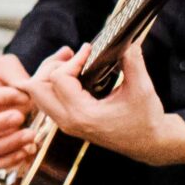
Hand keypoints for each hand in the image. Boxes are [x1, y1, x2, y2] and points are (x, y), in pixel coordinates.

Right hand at [0, 53, 36, 169]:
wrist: (11, 93)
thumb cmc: (3, 78)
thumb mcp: (6, 66)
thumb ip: (12, 72)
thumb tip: (22, 91)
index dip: (0, 98)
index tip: (23, 95)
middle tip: (19, 117)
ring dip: (10, 144)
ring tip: (31, 135)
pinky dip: (11, 160)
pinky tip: (28, 150)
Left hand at [22, 40, 184, 166]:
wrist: (148, 144)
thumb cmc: (146, 119)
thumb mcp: (143, 89)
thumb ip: (133, 62)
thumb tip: (126, 40)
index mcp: (83, 115)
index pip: (59, 79)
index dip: (73, 60)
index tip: (90, 50)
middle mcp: (68, 121)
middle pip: (36, 87)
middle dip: (50, 65)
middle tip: (72, 54)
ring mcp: (65, 123)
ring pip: (37, 93)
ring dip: (49, 72)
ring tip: (71, 58)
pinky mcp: (67, 121)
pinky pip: (46, 98)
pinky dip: (52, 82)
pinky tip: (72, 70)